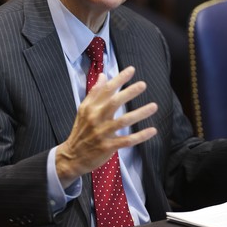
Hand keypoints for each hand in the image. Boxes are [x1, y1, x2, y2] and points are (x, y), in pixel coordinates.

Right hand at [55, 66, 157, 187]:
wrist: (72, 156)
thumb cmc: (81, 131)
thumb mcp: (84, 110)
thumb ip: (94, 92)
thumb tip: (104, 76)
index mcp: (90, 108)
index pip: (106, 90)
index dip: (119, 79)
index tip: (131, 70)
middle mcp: (96, 118)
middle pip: (114, 102)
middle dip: (129, 92)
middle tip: (143, 85)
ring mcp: (102, 133)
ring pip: (124, 121)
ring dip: (140, 113)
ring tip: (154, 106)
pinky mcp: (108, 147)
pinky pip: (127, 140)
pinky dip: (140, 136)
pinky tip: (152, 130)